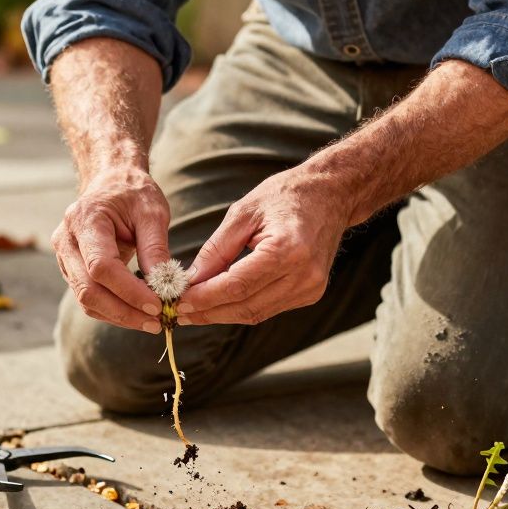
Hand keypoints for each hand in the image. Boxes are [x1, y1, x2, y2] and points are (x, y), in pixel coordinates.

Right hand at [52, 167, 171, 332]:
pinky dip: (113, 311)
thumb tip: (165, 288)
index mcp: (85, 220)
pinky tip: (137, 313)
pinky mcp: (71, 270)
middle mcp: (66, 240)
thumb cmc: (133, 194)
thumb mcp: (152, 212)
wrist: (111, 183)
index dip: (129, 291)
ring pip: (86, 300)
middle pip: (88, 289)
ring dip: (119, 316)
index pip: (101, 267)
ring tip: (152, 322)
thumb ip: (156, 248)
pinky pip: (89, 298)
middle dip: (124, 311)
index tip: (158, 305)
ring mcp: (64, 258)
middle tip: (158, 322)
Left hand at [178, 168, 350, 325]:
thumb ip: (216, 250)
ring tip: (192, 311)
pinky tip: (219, 303)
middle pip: (246, 306)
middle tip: (177, 312)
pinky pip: (268, 308)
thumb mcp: (243, 213)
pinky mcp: (311, 294)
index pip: (237, 285)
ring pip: (256, 313)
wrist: (331, 194)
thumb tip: (189, 281)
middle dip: (208, 311)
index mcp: (288, 250)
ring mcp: (311, 288)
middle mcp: (304, 275)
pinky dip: (241, 307)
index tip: (176, 301)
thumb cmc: (284, 196)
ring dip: (221, 314)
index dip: (204, 298)